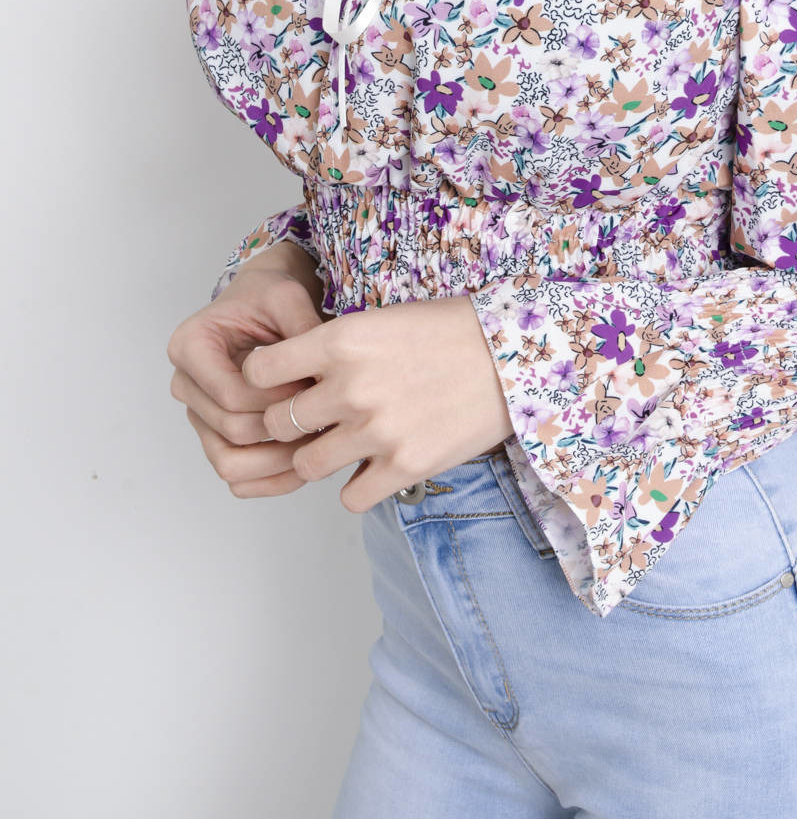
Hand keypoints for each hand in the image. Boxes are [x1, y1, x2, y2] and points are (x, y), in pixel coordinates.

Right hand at [167, 253, 327, 498]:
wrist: (262, 306)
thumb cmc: (269, 299)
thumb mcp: (287, 298)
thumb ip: (302, 328)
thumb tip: (323, 375)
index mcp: (189, 346)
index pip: (232, 395)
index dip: (278, 400)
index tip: (314, 387)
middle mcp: (185, 385)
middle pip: (232, 430)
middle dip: (284, 429)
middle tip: (326, 419)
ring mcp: (198, 416)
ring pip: (229, 463)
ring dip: (278, 462)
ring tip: (318, 445)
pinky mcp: (214, 437)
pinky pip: (237, 477)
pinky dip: (270, 480)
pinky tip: (306, 464)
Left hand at [241, 294, 514, 510]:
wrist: (514, 358)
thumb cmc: (451, 332)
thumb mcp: (381, 320)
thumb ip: (335, 350)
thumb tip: (293, 379)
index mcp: (341, 340)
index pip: (259, 371)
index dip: (264, 381)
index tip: (278, 385)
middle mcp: (350, 387)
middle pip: (278, 423)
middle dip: (289, 424)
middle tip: (311, 420)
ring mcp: (376, 431)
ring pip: (307, 464)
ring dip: (319, 458)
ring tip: (343, 446)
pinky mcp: (404, 467)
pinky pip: (349, 498)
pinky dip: (357, 488)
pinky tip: (374, 468)